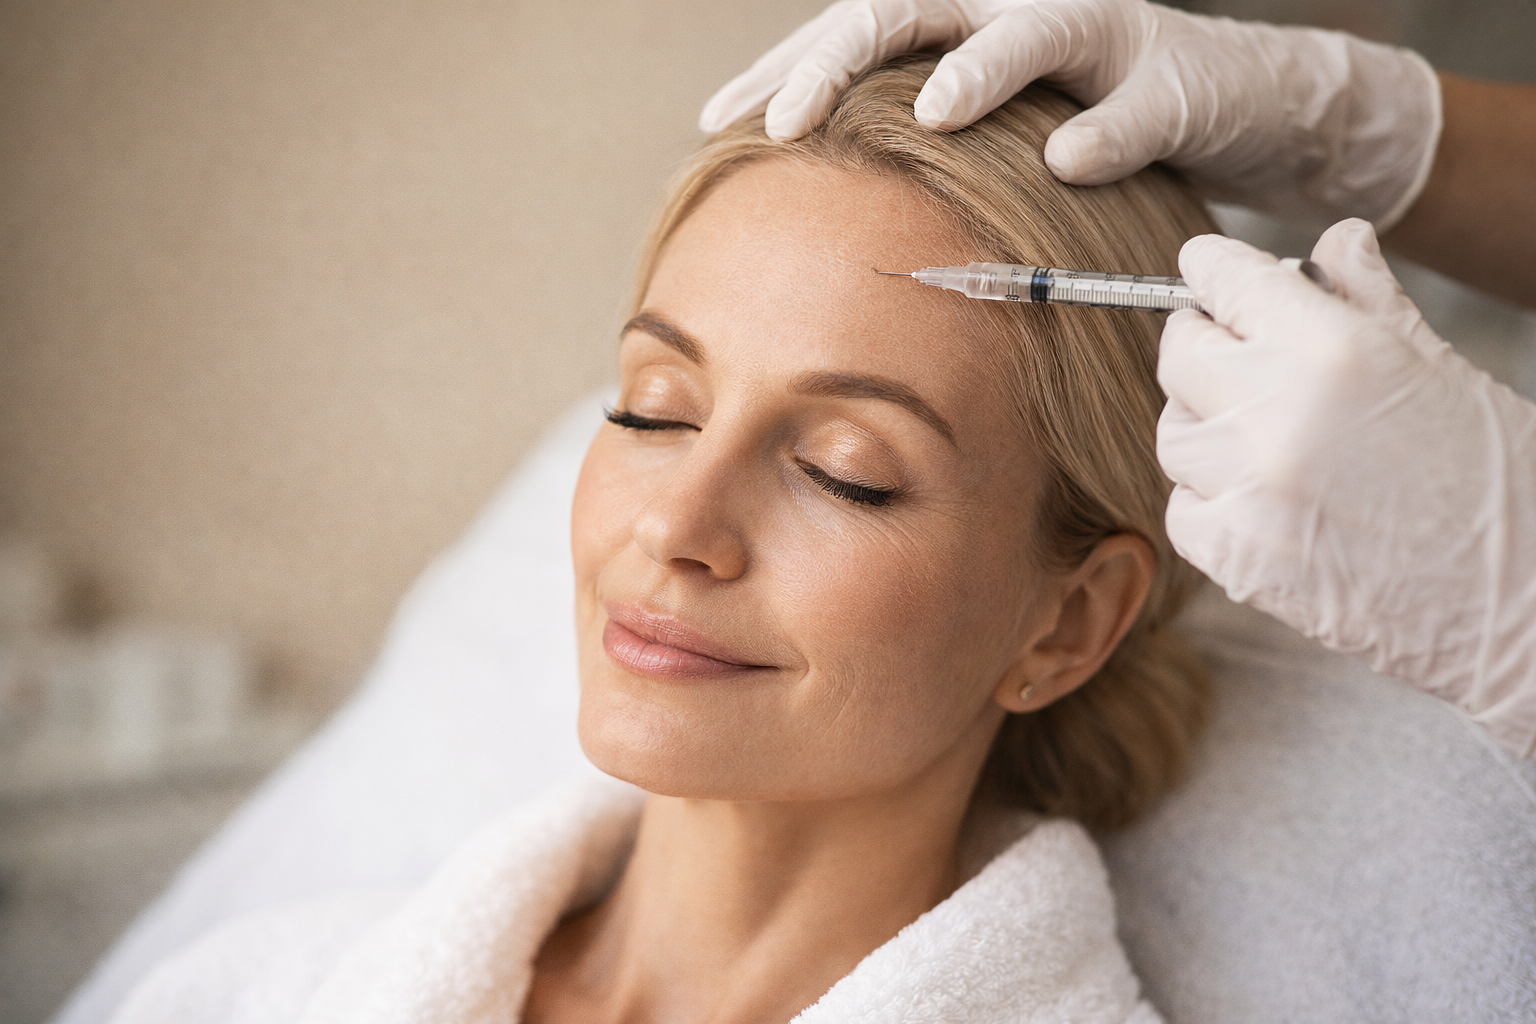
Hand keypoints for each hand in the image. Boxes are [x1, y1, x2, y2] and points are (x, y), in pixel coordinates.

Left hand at [701, 0, 1440, 227]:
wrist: (1231, 102)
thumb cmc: (1084, 124)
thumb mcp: (986, 140)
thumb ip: (915, 154)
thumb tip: (819, 207)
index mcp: (955, 29)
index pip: (849, 34)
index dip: (780, 72)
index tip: (716, 124)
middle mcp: (1012, 11)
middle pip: (910, 10)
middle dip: (840, 60)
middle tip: (784, 121)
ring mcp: (1098, 37)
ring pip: (1033, 31)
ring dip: (981, 69)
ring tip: (930, 114)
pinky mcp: (1174, 80)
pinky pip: (1139, 106)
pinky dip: (1107, 133)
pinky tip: (1071, 162)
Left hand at [1157, 219, 1535, 757]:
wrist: (1525, 602)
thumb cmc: (1497, 479)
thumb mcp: (1442, 368)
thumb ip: (1368, 298)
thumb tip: (1334, 239)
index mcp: (1331, 348)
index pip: (1221, 279)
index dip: (1214, 273)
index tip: (1212, 276)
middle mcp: (1275, 412)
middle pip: (1180, 354)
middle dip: (1206, 348)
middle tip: (1242, 362)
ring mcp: (1249, 488)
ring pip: (1176, 433)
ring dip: (1210, 430)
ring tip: (1273, 444)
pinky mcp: (1236, 557)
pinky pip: (1183, 508)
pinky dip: (1212, 503)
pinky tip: (1268, 504)